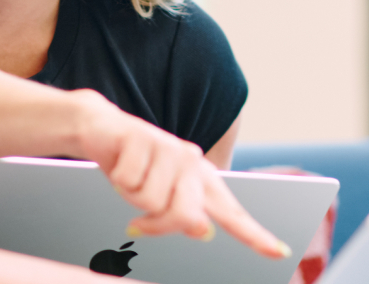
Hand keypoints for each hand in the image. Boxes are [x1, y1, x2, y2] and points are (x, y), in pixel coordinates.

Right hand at [71, 90, 290, 259]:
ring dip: (131, 196)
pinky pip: (128, 180)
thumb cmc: (133, 165)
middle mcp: (190, 161)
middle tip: (138, 224)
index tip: (279, 252)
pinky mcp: (140, 137)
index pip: (232, 213)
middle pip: (186, 216)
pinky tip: (118, 162)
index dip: (255, 235)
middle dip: (157, 225)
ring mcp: (167, 147)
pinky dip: (118, 179)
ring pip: (150, 201)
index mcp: (200, 178)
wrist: (99, 127)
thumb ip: (183, 215)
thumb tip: (203, 230)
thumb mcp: (157, 194)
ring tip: (128, 178)